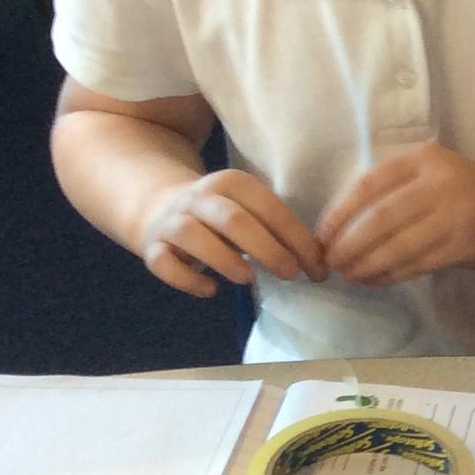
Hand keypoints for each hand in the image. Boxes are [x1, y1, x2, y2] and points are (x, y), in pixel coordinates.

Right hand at [138, 170, 325, 298]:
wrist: (159, 205)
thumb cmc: (221, 216)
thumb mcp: (250, 210)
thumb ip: (279, 229)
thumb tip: (323, 260)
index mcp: (233, 183)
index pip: (271, 209)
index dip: (298, 239)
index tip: (318, 268)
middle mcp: (200, 198)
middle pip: (234, 220)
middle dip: (267, 249)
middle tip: (291, 274)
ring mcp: (173, 221)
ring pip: (193, 236)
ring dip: (223, 259)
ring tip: (248, 279)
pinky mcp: (152, 246)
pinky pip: (163, 262)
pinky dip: (186, 278)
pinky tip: (211, 290)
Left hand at [318, 144, 474, 288]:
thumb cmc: (463, 191)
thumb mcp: (431, 172)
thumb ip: (393, 187)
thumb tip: (341, 225)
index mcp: (424, 159)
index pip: (369, 184)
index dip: (341, 212)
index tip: (323, 234)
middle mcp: (440, 184)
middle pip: (381, 218)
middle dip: (350, 244)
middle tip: (332, 262)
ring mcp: (456, 216)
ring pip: (398, 245)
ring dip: (368, 264)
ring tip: (349, 275)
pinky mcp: (465, 247)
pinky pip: (418, 264)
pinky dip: (392, 275)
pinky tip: (376, 281)